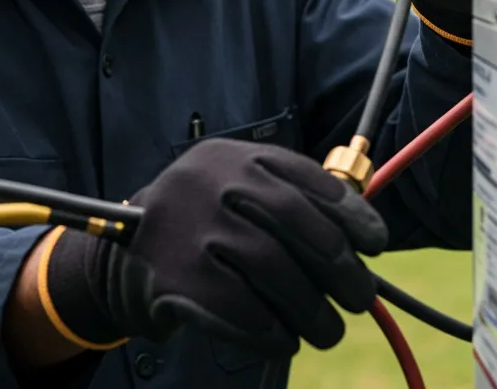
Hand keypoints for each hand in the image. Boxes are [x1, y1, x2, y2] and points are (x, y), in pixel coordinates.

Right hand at [35, 137, 387, 358]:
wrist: (120, 254)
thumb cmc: (202, 226)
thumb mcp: (238, 191)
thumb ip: (291, 201)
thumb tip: (365, 240)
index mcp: (236, 157)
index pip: (308, 180)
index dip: (351, 214)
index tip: (376, 245)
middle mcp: (212, 182)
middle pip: (297, 225)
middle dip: (339, 268)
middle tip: (359, 297)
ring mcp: (191, 227)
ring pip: (274, 271)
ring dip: (311, 308)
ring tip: (327, 330)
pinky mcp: (175, 276)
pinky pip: (241, 308)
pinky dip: (272, 330)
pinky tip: (285, 339)